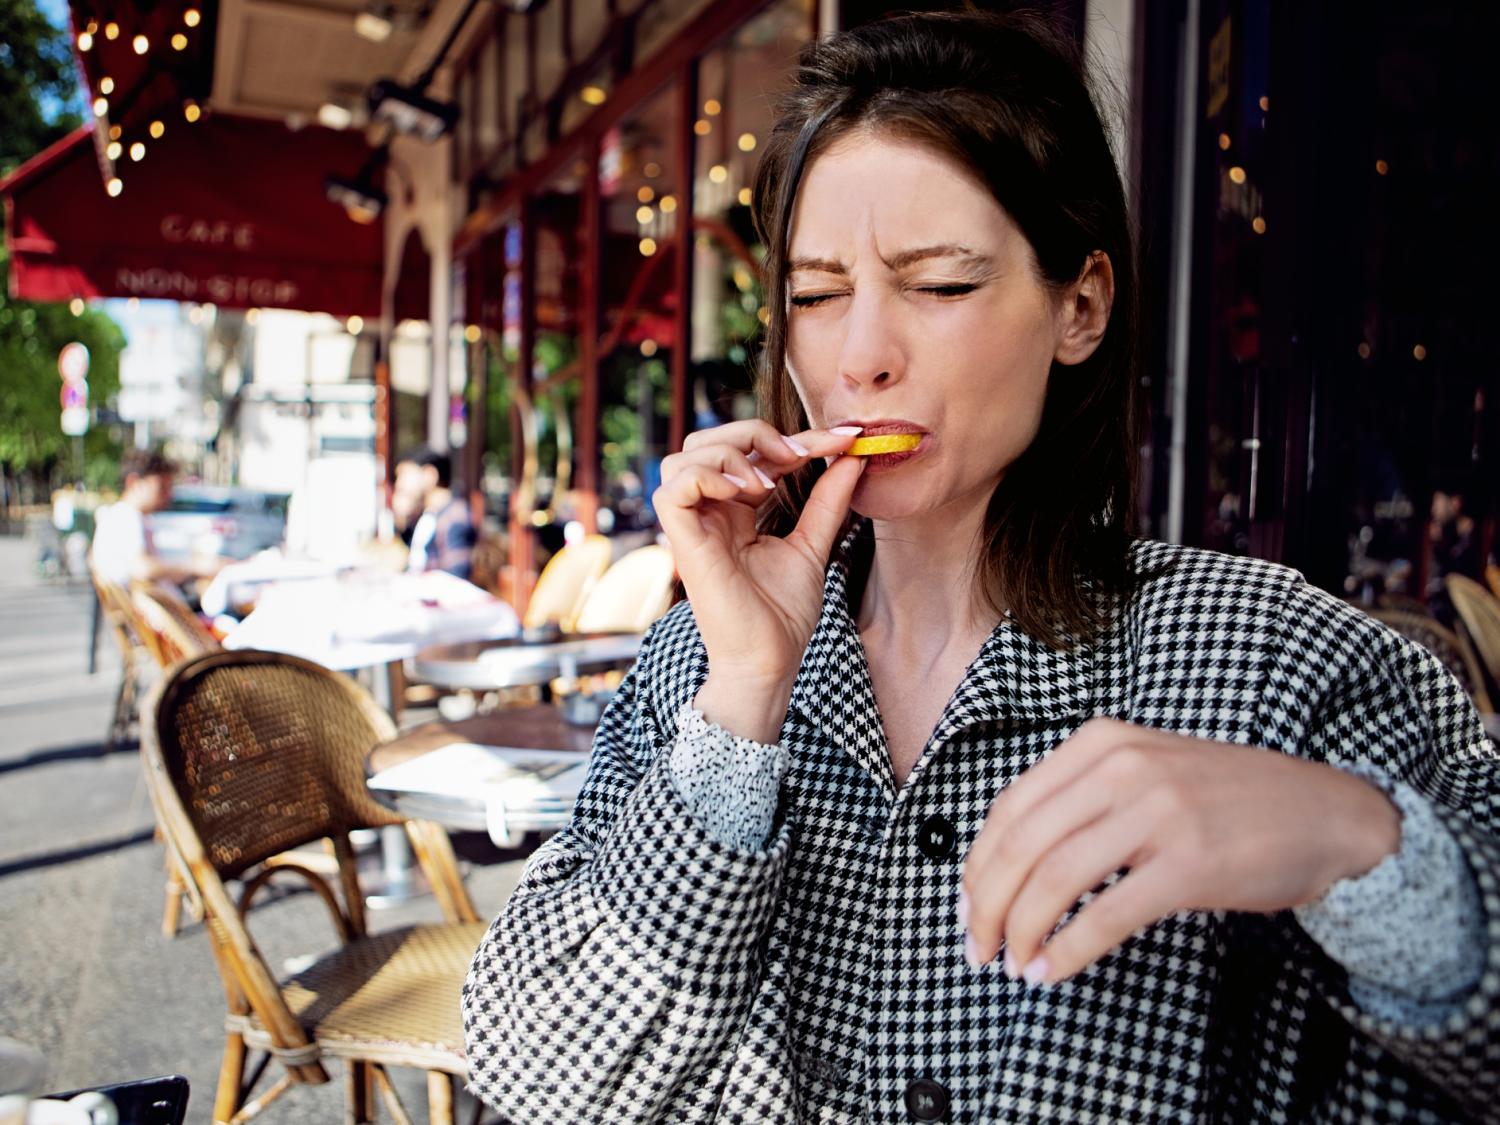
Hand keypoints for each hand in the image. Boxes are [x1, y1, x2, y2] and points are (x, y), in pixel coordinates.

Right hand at [654, 421, 862, 737]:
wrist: (769, 663)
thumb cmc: (783, 617)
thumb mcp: (812, 545)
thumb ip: (827, 501)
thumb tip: (853, 457)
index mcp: (734, 512)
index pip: (752, 454)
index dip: (796, 437)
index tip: (846, 438)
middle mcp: (709, 513)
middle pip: (706, 440)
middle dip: (752, 432)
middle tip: (796, 456)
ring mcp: (693, 527)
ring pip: (683, 455)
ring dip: (729, 451)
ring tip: (766, 480)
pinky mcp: (682, 542)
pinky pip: (672, 488)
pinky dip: (708, 476)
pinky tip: (744, 492)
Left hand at [959, 718, 1401, 984]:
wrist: (1327, 813)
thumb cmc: (1227, 801)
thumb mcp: (1145, 771)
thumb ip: (1081, 799)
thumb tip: (1007, 864)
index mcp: (1101, 742)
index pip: (1010, 808)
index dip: (977, 865)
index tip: (964, 906)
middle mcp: (1124, 767)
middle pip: (1021, 845)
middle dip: (985, 905)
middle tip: (976, 947)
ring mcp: (1158, 813)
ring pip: (1053, 880)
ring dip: (1019, 931)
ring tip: (1013, 963)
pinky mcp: (1189, 864)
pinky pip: (1105, 915)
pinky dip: (1067, 950)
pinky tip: (1052, 970)